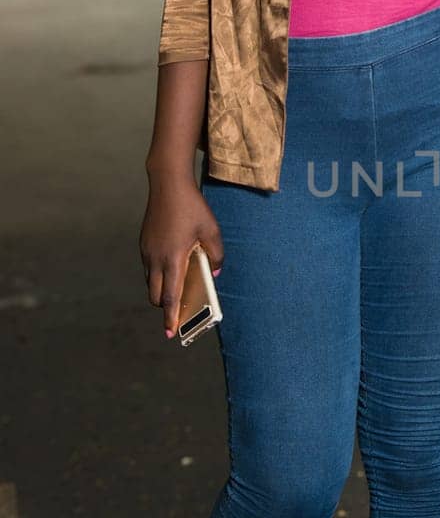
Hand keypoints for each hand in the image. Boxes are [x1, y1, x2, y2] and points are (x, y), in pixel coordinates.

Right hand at [139, 174, 224, 338]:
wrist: (167, 185)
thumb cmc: (192, 208)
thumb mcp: (212, 231)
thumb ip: (216, 256)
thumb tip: (214, 273)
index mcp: (173, 259)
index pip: (171, 296)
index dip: (171, 316)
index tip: (171, 332)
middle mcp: (156, 259)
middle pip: (157, 295)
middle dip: (166, 307)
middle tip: (179, 313)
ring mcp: (147, 252)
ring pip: (152, 282)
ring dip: (162, 290)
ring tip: (178, 290)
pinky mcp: (144, 244)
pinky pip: (150, 268)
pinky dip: (159, 275)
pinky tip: (173, 268)